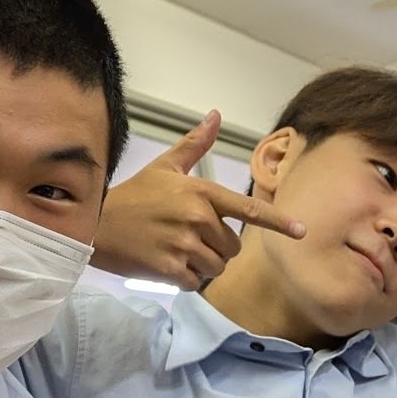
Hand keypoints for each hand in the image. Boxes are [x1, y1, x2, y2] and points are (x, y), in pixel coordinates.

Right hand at [91, 112, 305, 288]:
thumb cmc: (132, 196)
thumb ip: (194, 145)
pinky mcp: (170, 269)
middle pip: (232, 248)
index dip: (278, 222)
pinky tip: (165, 263)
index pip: (247, 210)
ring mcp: (184, 245)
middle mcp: (197, 218)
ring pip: (216, 267)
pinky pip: (195, 282)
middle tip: (188, 238)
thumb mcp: (164, 167)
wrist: (95, 225)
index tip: (301, 231)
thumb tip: (216, 115)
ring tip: (175, 250)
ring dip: (201, 265)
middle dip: (217, 248)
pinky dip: (184, 278)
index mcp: (200, 193)